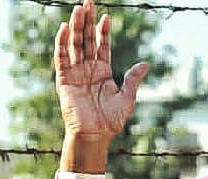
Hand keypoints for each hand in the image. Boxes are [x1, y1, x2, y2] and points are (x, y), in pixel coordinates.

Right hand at [54, 0, 148, 172]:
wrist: (96, 136)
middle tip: (87, 3)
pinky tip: (64, 29)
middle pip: (86, 40)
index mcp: (103, 72)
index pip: (102, 46)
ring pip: (74, 45)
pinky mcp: (64, 80)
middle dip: (87, 22)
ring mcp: (75, 73)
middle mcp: (88, 69)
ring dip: (75, 27)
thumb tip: (145, 64)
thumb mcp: (127, 98)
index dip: (103, 32)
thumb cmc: (111, 121)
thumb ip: (132, 79)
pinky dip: (62, 44)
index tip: (106, 17)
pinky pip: (61, 58)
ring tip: (78, 9)